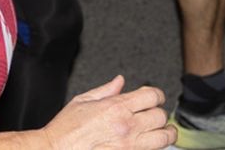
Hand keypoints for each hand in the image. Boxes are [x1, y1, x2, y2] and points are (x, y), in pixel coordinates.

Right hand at [39, 75, 174, 149]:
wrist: (58, 149)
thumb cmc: (66, 128)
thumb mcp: (82, 100)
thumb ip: (105, 90)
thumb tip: (119, 81)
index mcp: (116, 107)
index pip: (152, 96)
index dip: (156, 94)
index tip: (155, 97)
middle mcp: (127, 126)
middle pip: (161, 116)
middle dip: (159, 113)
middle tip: (154, 113)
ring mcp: (131, 145)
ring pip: (164, 138)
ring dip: (165, 133)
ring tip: (163, 131)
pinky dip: (153, 146)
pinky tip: (148, 142)